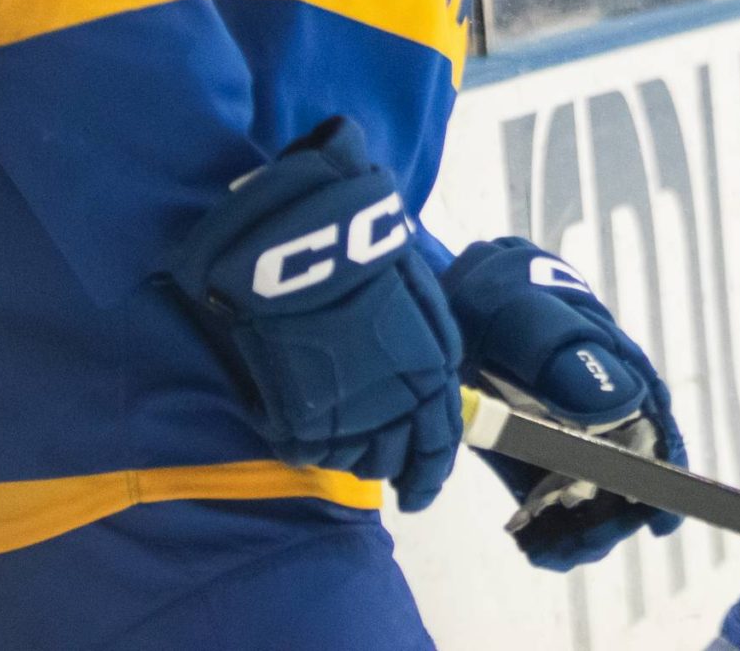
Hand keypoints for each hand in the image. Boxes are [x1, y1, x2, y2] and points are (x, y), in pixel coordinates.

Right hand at [169, 118, 462, 509]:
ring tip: (333, 430)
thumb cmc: (366, 256)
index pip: (439, 445)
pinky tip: (300, 421)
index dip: (430, 474)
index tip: (420, 492)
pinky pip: (307, 451)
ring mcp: (347, 417)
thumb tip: (432, 378)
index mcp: (433, 374)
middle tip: (373, 456)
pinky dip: (305, 442)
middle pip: (392, 460)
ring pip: (352, 461)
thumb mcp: (418, 298)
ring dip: (346, 451)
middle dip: (386, 461)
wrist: (308, 247)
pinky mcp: (300, 419)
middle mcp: (397, 405)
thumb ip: (427, 345)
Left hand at [440, 238, 686, 569]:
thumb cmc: (500, 298)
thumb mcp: (526, 316)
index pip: (656, 431)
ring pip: (590, 497)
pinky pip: (550, 502)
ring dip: (574, 529)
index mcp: (618, 372)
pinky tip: (526, 538)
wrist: (452, 300)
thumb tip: (621, 401)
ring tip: (541, 545)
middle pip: (627, 477)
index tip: (661, 520)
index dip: (664, 478)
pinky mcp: (534, 453)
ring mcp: (569, 435)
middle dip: (607, 516)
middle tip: (572, 538)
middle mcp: (604, 410)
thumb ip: (566, 352)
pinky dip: (543, 528)